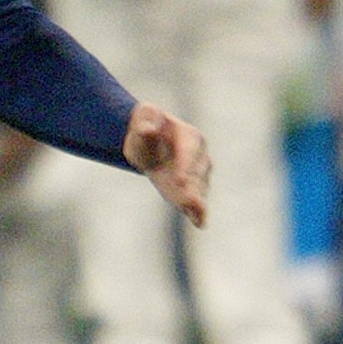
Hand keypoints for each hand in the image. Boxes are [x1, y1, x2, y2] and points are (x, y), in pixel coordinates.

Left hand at [123, 101, 210, 227]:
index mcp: (189, 135)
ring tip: (196, 213)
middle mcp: (199, 155)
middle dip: (193, 187)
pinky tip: (200, 223)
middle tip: (188, 201)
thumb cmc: (145, 129)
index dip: (186, 165)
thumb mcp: (142, 120)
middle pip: (198, 173)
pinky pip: (197, 203)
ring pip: (200, 189)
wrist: (149, 147)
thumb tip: (147, 129)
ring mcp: (198, 175)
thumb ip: (144, 124)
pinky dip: (199, 213)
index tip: (180, 180)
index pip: (189, 150)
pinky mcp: (192, 192)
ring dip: (197, 201)